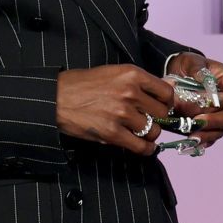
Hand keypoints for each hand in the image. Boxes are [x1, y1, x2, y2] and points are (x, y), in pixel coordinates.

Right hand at [54, 65, 174, 155]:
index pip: (166, 92)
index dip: (166, 102)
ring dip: (148, 134)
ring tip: (139, 132)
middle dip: (157, 119)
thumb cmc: (81, 84)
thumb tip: (157, 97)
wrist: (56, 97)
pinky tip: (143, 147)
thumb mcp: (111, 72)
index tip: (161, 107)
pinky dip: (145, 149)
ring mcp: (122, 113)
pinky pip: (140, 146)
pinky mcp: (112, 132)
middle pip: (162, 113)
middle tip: (149, 121)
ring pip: (153, 131)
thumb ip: (134, 83)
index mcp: (131, 74)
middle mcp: (130, 92)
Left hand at [163, 53, 222, 149]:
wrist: (179, 73)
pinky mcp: (214, 125)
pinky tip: (192, 139)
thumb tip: (205, 84)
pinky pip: (212, 136)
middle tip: (198, 120)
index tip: (208, 102)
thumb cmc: (190, 65)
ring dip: (207, 132)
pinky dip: (203, 139)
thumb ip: (198, 71)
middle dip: (215, 120)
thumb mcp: (192, 62)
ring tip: (192, 133)